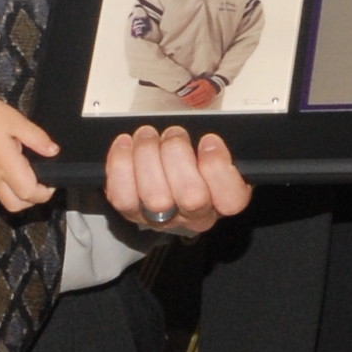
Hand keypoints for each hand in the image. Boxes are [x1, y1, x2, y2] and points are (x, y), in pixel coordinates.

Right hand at [0, 91, 58, 213]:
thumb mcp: (15, 120)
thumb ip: (37, 138)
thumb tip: (53, 151)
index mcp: (7, 166)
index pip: (30, 194)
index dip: (45, 193)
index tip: (52, 181)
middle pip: (16, 206)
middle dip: (33, 200)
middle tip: (42, 184)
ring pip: (3, 201)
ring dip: (18, 197)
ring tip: (26, 178)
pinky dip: (4, 190)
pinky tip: (7, 172)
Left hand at [103, 122, 253, 240]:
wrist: (167, 177)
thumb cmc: (195, 159)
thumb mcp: (217, 149)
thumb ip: (217, 144)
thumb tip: (208, 133)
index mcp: (223, 200)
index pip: (231, 200)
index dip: (218, 167)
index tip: (208, 140)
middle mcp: (195, 216)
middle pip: (191, 197)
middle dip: (178, 154)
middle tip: (173, 134)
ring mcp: (162, 218)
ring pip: (155, 197)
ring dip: (148, 155)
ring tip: (148, 135)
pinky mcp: (132, 213)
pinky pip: (122, 197)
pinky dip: (120, 165)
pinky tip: (125, 144)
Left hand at [174, 76, 222, 107]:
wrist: (215, 85)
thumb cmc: (207, 83)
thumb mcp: (201, 81)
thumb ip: (194, 83)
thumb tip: (187, 86)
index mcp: (202, 89)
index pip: (192, 95)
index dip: (186, 97)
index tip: (182, 98)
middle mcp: (204, 95)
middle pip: (194, 100)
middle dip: (187, 101)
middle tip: (183, 101)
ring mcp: (206, 99)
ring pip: (197, 103)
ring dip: (191, 104)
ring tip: (186, 103)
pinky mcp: (208, 101)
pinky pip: (201, 105)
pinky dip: (196, 106)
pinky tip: (192, 105)